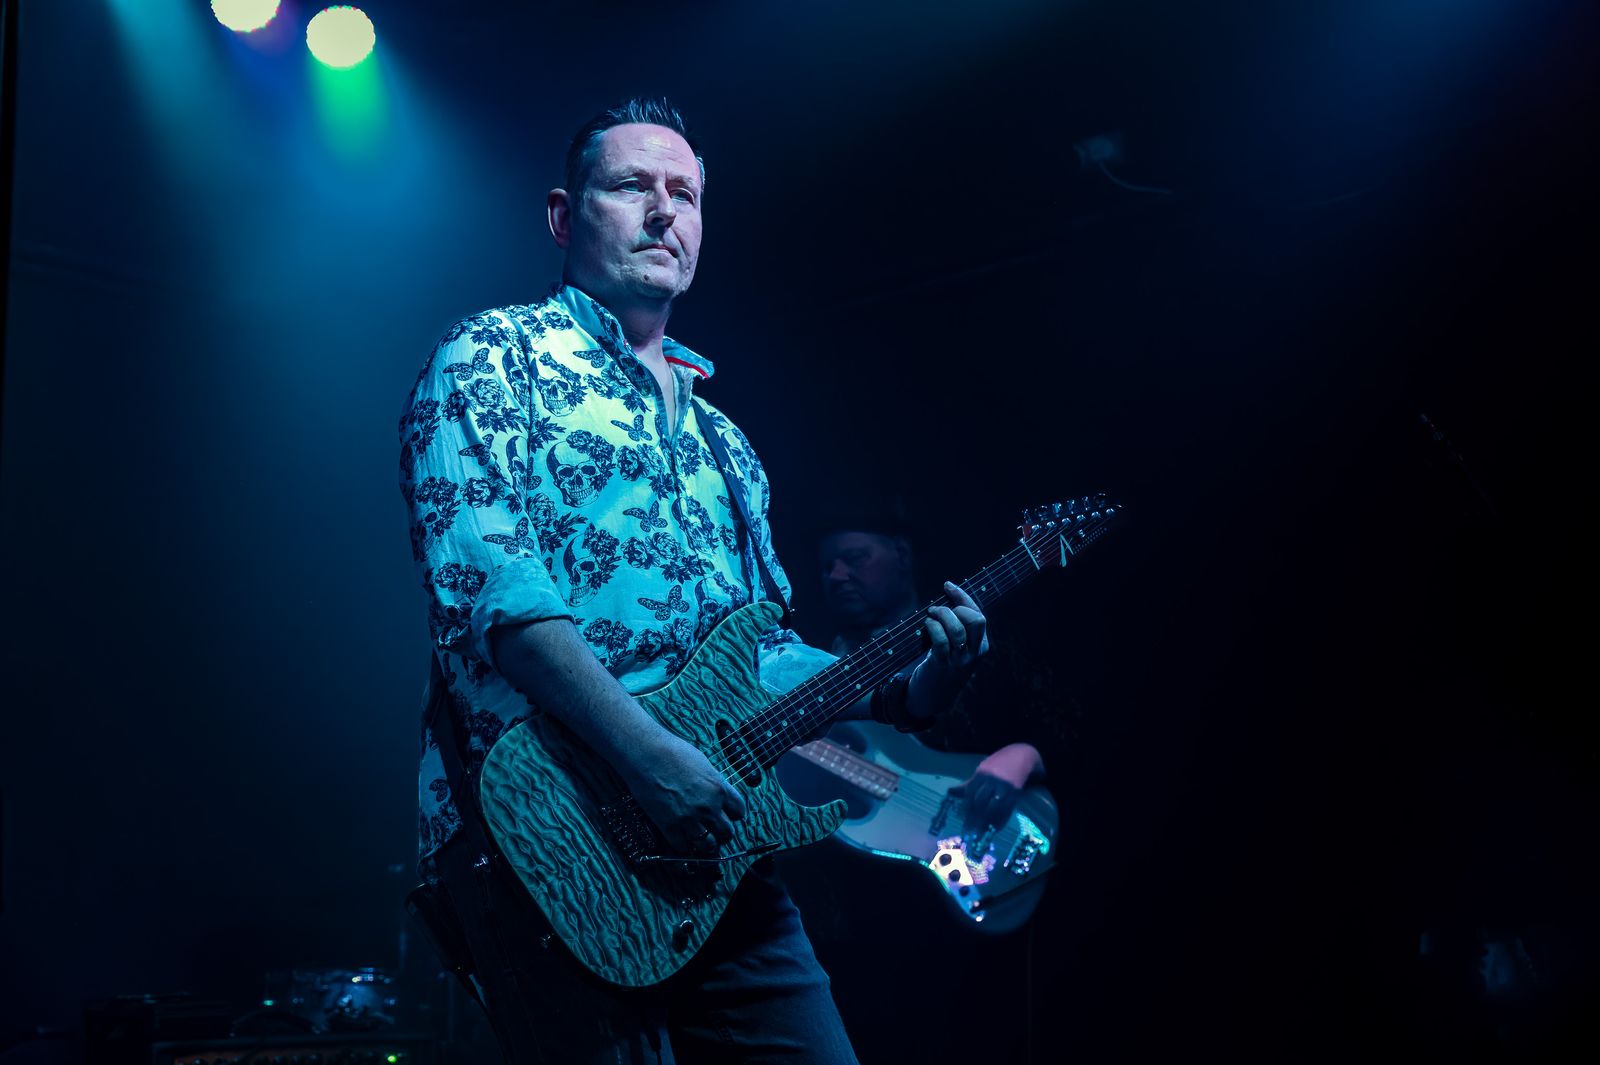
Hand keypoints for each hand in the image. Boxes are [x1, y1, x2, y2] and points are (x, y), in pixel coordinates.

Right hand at [620, 731, 746, 856]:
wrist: (646, 753)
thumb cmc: (672, 752)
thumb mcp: (703, 764)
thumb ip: (713, 782)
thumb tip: (717, 793)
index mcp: (718, 788)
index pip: (739, 811)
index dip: (734, 814)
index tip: (728, 815)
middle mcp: (707, 806)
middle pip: (727, 832)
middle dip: (723, 832)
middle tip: (717, 831)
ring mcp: (689, 818)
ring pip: (708, 845)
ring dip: (707, 844)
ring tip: (703, 841)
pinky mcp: (669, 826)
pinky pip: (683, 847)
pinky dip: (685, 846)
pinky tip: (683, 840)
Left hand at [924, 580, 987, 677]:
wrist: (932, 697)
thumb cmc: (943, 664)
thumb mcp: (958, 647)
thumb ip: (959, 628)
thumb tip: (948, 597)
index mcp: (981, 646)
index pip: (978, 615)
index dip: (963, 597)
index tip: (947, 585)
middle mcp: (973, 653)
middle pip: (975, 620)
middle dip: (956, 607)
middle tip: (938, 609)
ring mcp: (959, 660)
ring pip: (957, 629)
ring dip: (941, 616)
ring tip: (931, 615)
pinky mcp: (941, 665)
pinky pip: (941, 641)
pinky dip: (933, 628)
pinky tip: (927, 625)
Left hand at [953, 743, 1041, 828]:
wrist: (1022, 755)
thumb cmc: (999, 763)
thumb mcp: (982, 769)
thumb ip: (969, 784)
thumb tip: (950, 792)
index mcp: (982, 773)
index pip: (970, 793)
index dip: (966, 807)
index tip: (962, 819)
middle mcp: (993, 781)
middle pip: (981, 802)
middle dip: (974, 817)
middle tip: (969, 831)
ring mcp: (1005, 788)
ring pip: (993, 808)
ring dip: (986, 822)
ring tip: (980, 832)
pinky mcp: (1016, 794)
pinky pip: (1006, 810)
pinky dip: (1000, 821)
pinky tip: (994, 828)